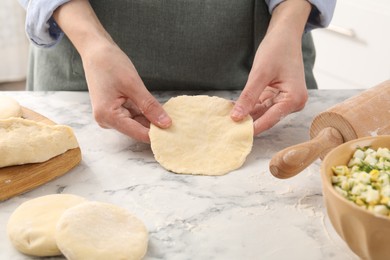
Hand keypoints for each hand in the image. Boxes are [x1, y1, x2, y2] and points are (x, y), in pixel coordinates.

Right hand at [82, 43, 171, 142]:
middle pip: (138, 129)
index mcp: (108, 116)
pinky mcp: (114, 110)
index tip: (176, 133)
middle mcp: (107, 120)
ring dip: (152, 119)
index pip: (138, 133)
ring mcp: (110, 116)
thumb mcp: (133, 85)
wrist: (95, 51)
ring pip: (137, 122)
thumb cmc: (110, 64)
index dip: (158, 135)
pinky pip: (134, 115)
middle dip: (156, 126)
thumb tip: (166, 123)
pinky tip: (157, 109)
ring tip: (171, 116)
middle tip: (177, 124)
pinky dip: (145, 112)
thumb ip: (150, 106)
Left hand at [231, 0, 310, 135]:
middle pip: (266, 117)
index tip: (235, 135)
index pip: (270, 119)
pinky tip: (234, 108)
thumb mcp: (260, 73)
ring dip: (246, 114)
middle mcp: (292, 103)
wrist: (284, 34)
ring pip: (262, 112)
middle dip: (247, 121)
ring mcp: (285, 100)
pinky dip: (248, 106)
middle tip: (226, 128)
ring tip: (226, 119)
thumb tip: (236, 117)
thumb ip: (248, 97)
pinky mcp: (277, 96)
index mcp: (294, 99)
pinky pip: (261, 104)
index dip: (252, 127)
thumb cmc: (277, 49)